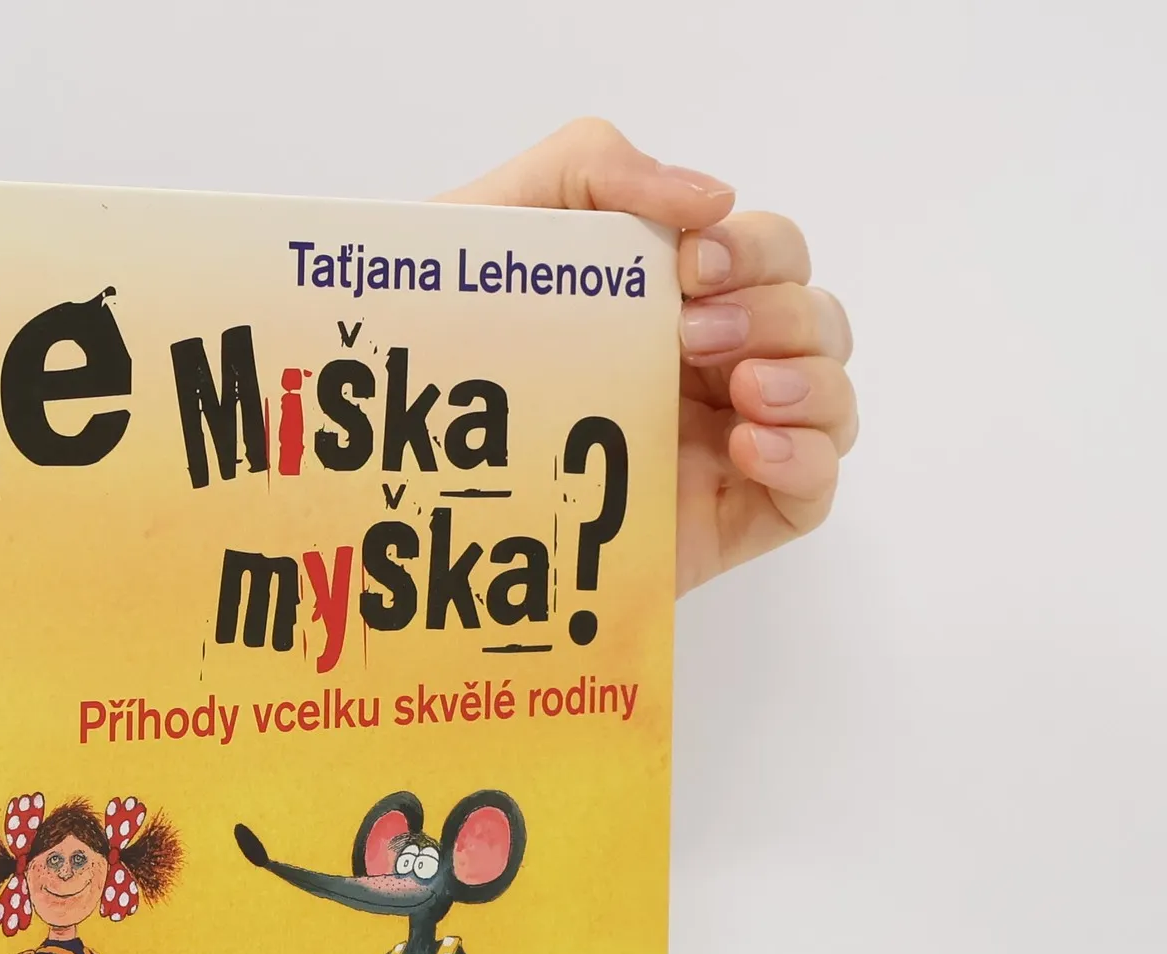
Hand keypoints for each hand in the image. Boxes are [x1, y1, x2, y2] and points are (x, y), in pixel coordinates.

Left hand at [439, 119, 854, 593]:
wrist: (387, 466)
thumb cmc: (439, 344)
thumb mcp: (498, 222)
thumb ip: (591, 165)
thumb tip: (712, 197)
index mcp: (674, 301)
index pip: (768, 256)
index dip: (754, 250)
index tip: (690, 266)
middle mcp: (707, 370)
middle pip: (812, 319)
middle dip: (775, 312)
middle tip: (689, 333)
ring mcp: (717, 448)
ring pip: (830, 399)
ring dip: (811, 379)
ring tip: (743, 392)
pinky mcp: (717, 523)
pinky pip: (812, 495)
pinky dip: (809, 460)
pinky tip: (755, 445)